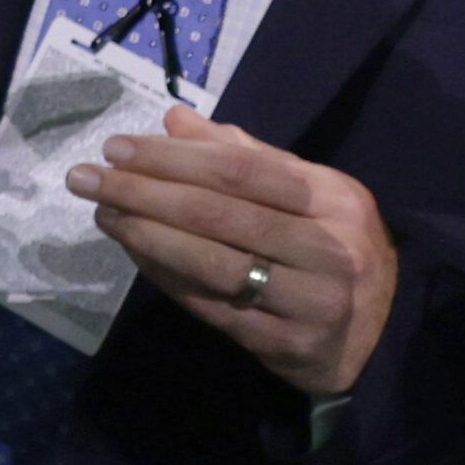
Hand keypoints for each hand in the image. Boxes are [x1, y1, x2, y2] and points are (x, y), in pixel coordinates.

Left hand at [69, 108, 395, 395]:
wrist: (377, 337)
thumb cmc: (333, 249)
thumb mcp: (312, 194)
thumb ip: (247, 156)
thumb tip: (175, 119)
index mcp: (336, 199)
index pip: (243, 170)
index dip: (175, 158)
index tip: (119, 147)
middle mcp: (329, 249)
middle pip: (221, 214)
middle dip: (144, 191)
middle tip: (88, 178)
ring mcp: (310, 302)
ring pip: (212, 263)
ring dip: (146, 235)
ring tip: (102, 213)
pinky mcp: (285, 345)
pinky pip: (211, 306)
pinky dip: (165, 277)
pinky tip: (133, 253)